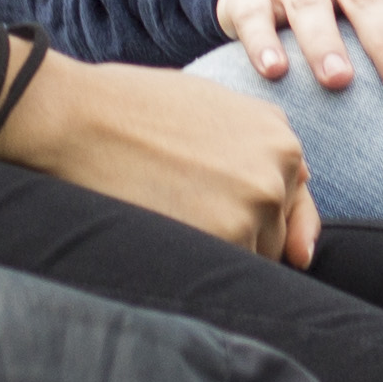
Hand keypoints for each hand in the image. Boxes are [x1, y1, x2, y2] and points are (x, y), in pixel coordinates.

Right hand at [0, 55, 321, 267]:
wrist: (77, 118)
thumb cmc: (132, 109)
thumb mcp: (213, 108)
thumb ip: (258, 148)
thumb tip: (304, 208)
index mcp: (279, 135)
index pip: (294, 200)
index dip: (266, 221)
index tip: (232, 226)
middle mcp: (279, 168)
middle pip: (275, 233)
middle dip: (239, 234)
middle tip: (181, 208)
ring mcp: (257, 204)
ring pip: (253, 258)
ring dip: (218, 253)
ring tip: (167, 215)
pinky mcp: (227, 237)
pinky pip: (226, 274)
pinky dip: (199, 268)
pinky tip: (164, 235)